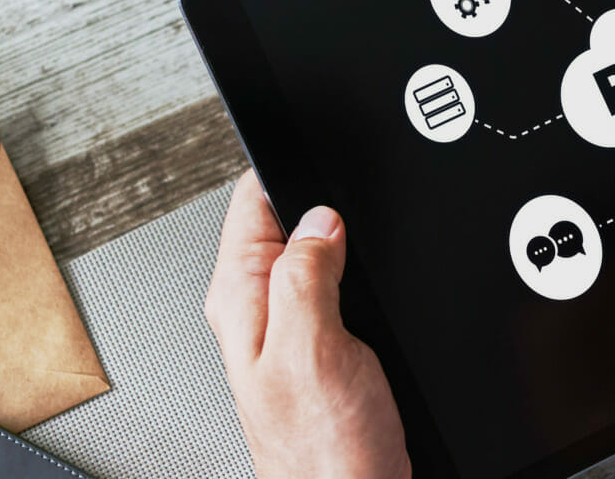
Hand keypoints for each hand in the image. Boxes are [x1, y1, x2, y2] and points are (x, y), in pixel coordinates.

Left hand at [205, 172, 409, 478]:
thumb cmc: (324, 455)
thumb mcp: (312, 350)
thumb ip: (306, 274)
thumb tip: (319, 218)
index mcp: (241, 299)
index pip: (251, 202)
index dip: (288, 172)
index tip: (322, 163)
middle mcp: (261, 310)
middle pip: (288, 221)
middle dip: (324, 205)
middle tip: (355, 208)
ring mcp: (294, 328)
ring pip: (320, 253)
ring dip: (346, 244)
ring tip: (364, 240)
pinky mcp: (328, 346)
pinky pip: (340, 287)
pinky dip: (361, 277)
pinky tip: (373, 284)